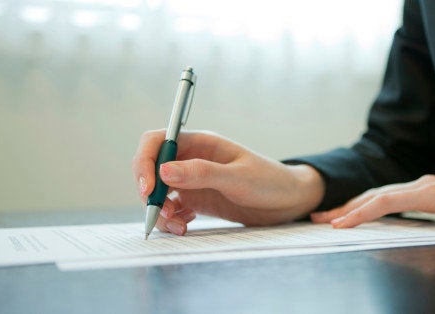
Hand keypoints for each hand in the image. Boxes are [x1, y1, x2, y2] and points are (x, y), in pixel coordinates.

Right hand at [132, 130, 324, 234]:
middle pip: (152, 169)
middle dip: (150, 192)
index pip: (157, 142)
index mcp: (201, 143)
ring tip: (177, 226)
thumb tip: (164, 171)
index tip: (148, 189)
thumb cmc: (270, 181)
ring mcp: (193, 180)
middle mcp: (192, 159)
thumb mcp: (238, 177)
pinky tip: (185, 226)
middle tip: (161, 213)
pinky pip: (172, 208)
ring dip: (160, 210)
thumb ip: (202, 173)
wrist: (289, 201)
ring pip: (159, 192)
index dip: (145, 162)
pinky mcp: (197, 199)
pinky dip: (172, 219)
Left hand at [311, 175, 434, 228]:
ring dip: (348, 209)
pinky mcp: (429, 193)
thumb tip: (420, 246)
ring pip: (375, 197)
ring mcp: (423, 187)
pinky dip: (364, 211)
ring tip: (326, 221)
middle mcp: (418, 186)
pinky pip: (388, 203)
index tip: (337, 220)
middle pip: (372, 196)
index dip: (358, 209)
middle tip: (319, 218)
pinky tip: (347, 221)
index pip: (382, 200)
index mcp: (423, 193)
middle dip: (345, 207)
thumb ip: (433, 228)